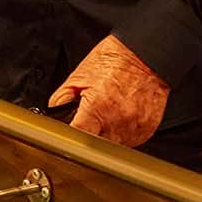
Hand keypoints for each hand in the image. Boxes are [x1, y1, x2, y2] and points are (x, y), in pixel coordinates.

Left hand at [49, 35, 169, 147]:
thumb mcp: (76, 78)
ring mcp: (135, 127)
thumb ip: (61, 101)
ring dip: (106, 135)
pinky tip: (119, 116)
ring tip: (106, 114)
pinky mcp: (146, 129)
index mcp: (97, 108)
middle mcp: (118, 120)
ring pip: (114, 145)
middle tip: (89, 120)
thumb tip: (54, 118)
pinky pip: (130, 140)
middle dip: (89, 135)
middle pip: (95, 145)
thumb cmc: (112, 62)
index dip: (70, 138)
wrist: (143, 55)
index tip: (69, 135)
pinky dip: (122, 132)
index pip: (78, 137)